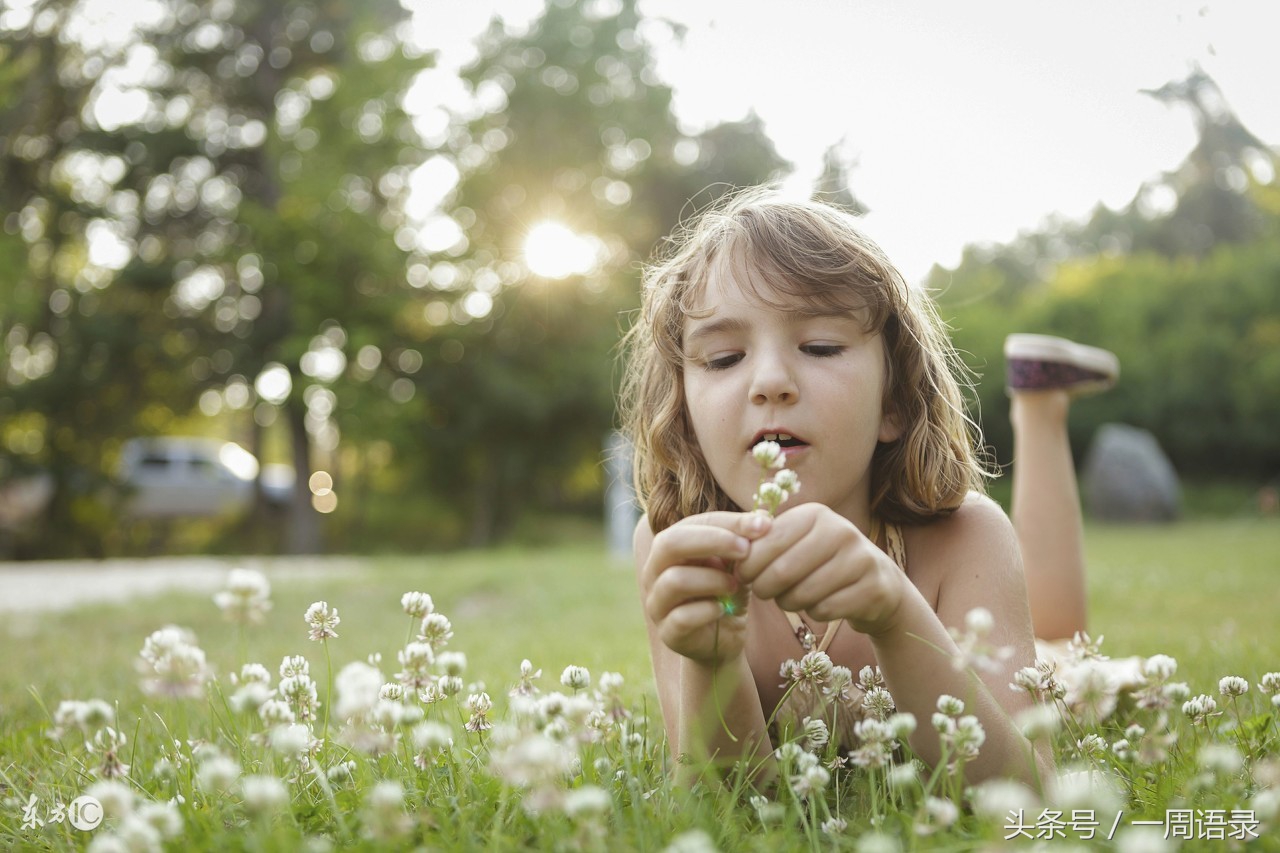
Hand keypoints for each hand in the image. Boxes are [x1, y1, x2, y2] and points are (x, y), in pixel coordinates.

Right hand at [639, 511, 771, 664]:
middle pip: (670, 544)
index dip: (727, 522)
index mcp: (669, 546)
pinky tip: (723, 610)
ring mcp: (657, 603)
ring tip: (735, 585)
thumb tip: (764, 516)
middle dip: (713, 542)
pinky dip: (708, 610)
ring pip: (675, 580)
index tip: (762, 525)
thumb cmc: (727, 590)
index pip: (691, 524)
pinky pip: (682, 617)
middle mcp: (655, 571)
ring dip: (713, 580)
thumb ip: (745, 538)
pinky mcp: (667, 632)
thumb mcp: (738, 562)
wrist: (724, 637)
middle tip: (745, 550)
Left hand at [734, 503, 905, 636]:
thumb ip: (765, 542)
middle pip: (781, 571)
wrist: (878, 583)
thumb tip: (731, 550)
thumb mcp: (798, 542)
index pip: (767, 541)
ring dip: (789, 603)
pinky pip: (824, 610)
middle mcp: (840, 531)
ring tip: (793, 597)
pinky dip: (815, 613)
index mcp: (815, 514)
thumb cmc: (822, 562)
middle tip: (764, 592)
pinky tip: (821, 604)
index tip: (745, 575)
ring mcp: (861, 559)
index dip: (749, 565)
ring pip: (802, 594)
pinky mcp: (873, 589)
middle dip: (765, 588)